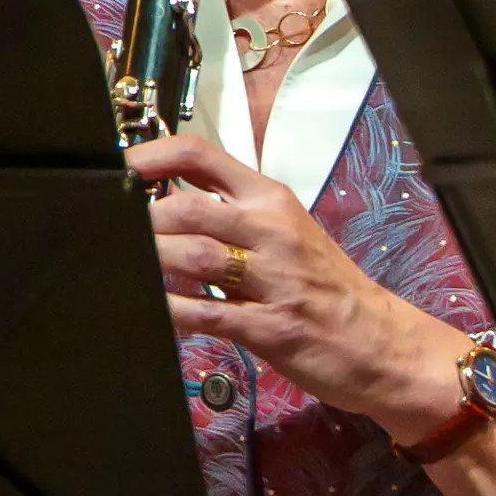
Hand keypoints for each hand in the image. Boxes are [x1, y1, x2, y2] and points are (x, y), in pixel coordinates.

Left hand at [127, 133, 460, 424]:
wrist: (379, 339)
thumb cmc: (329, 287)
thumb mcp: (285, 232)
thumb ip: (231, 216)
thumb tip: (165, 206)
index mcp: (272, 199)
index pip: (201, 156)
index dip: (149, 157)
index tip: (118, 170)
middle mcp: (272, 230)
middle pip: (188, 207)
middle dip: (143, 222)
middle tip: (115, 233)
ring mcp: (273, 278)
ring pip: (194, 256)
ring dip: (152, 263)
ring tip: (127, 269)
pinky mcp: (270, 325)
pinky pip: (207, 314)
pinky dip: (172, 312)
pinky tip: (153, 312)